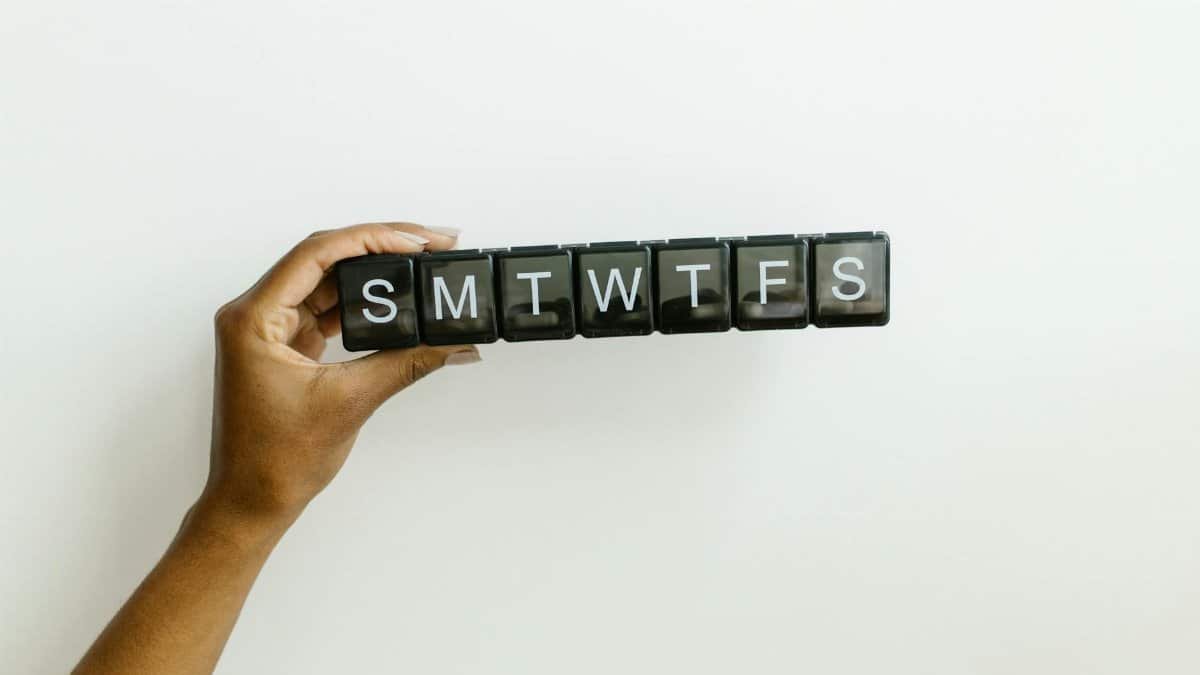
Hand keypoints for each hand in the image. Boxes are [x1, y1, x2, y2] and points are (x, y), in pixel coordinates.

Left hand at [205, 222, 479, 524]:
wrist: (251, 502)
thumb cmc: (274, 462)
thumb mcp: (349, 402)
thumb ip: (406, 364)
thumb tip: (454, 343)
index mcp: (253, 319)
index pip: (317, 254)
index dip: (372, 239)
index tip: (417, 241)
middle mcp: (254, 314)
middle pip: (324, 258)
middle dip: (381, 247)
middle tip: (432, 243)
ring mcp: (269, 329)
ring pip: (329, 281)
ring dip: (376, 274)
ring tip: (423, 265)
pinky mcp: (285, 345)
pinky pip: (328, 308)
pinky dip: (364, 304)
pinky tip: (399, 301)